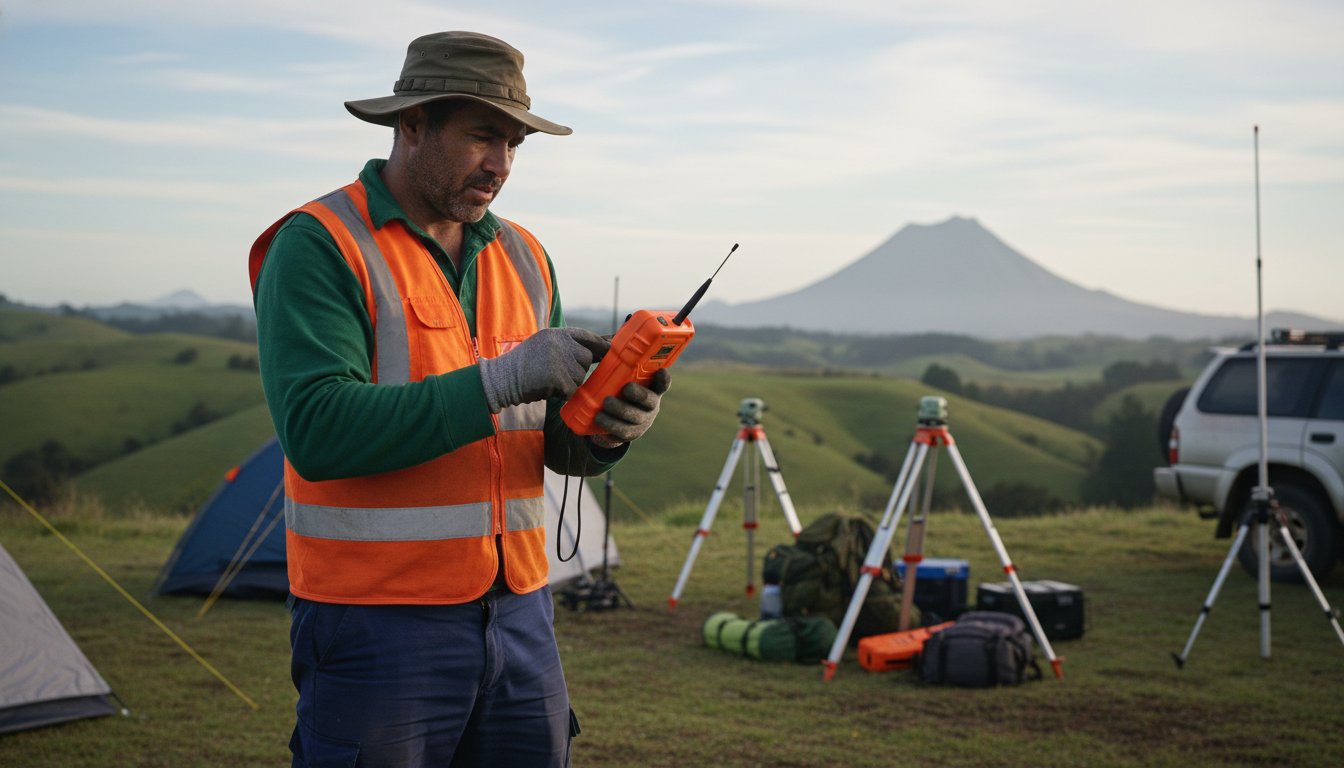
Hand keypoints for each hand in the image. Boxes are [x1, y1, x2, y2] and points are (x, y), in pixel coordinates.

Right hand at [479, 328, 608, 412]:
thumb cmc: (523, 366)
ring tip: (548, 380)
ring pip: (580, 376)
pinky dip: (563, 393)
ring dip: (569, 383)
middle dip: (577, 369)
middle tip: (557, 374)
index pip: (586, 336)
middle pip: (586, 359)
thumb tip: (598, 351)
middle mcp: (560, 343)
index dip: (599, 344)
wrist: (502, 379)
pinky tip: (548, 388)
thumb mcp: (543, 346)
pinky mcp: (558, 376)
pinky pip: (572, 389)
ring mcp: (559, 359)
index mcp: (556, 334)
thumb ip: (566, 346)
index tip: (608, 351)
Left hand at [593, 368, 669, 443]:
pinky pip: (622, 431)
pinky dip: (610, 425)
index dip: (664, 378)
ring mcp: (642, 421)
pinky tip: (599, 418)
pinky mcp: (630, 434)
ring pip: (634, 417)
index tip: (660, 371)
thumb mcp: (622, 377)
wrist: (615, 419)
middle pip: (649, 401)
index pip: (662, 383)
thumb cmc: (619, 390)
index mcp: (651, 389)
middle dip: (639, 395)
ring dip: (620, 410)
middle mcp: (651, 406)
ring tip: (605, 403)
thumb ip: (619, 361)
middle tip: (626, 388)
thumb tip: (610, 340)